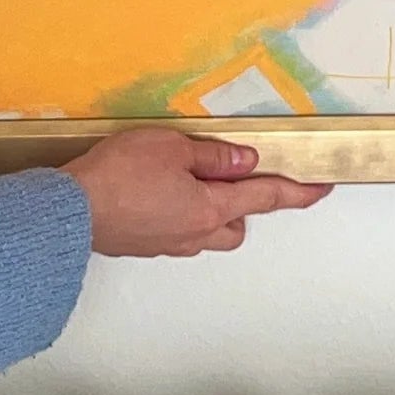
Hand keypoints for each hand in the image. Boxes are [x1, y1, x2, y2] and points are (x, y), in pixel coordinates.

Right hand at [61, 126, 330, 258]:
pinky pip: (177, 234)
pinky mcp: (144, 246)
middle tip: (229, 175)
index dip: (297, 192)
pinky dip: (179, 217)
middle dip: (242, 205)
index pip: (264, 198)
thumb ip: (212, 156)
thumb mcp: (171, 148)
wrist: (71, 212)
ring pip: (206, 234)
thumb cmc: (120, 175)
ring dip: (209, 214)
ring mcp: (168, 244)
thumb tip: (245, 163)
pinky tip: (158, 197)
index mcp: (210, 208)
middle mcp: (195, 234)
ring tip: (188, 184)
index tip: (322, 189)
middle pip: (236, 225)